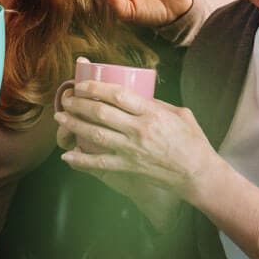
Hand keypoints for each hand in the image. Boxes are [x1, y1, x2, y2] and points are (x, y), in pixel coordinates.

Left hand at [55, 80, 221, 226]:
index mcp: (152, 113)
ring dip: (75, 125)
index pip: (118, 95)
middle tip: (66, 99)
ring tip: (60, 117)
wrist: (198, 174)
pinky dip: (81, 161)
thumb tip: (136, 95)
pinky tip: (67, 157)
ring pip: (96, 135)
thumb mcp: (179, 113)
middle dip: (79, 104)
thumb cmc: (192, 142)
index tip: (82, 85)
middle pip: (101, 113)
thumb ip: (156, 104)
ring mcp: (132, 150)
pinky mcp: (129, 167)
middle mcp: (139, 130)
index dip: (96, 88)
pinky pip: (100, 164)